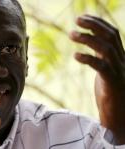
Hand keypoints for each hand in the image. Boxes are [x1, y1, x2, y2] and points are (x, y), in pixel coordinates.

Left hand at [70, 14, 124, 143]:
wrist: (119, 117)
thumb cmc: (110, 95)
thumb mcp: (104, 72)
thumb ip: (99, 59)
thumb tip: (88, 48)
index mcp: (119, 58)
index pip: (112, 34)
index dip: (99, 23)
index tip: (83, 17)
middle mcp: (121, 61)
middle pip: (111, 36)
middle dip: (94, 25)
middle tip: (76, 19)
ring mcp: (119, 71)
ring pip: (106, 48)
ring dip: (87, 39)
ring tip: (71, 34)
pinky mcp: (113, 83)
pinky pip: (101, 67)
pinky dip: (88, 58)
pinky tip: (76, 55)